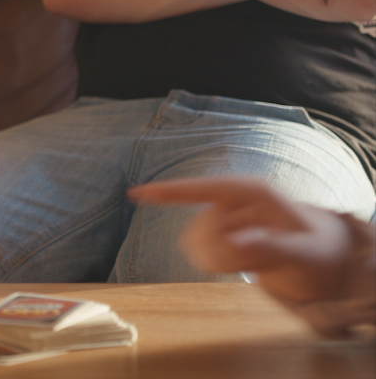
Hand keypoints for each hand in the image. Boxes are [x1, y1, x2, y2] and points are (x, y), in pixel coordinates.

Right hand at [128, 178, 353, 304]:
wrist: (319, 259)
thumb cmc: (318, 252)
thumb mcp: (307, 255)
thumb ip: (274, 248)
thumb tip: (237, 241)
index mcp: (253, 193)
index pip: (205, 189)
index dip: (170, 191)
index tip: (136, 193)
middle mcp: (231, 200)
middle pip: (200, 229)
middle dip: (221, 254)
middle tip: (257, 264)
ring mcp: (220, 216)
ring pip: (193, 243)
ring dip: (216, 261)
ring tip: (252, 263)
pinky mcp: (213, 232)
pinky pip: (195, 252)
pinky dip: (212, 264)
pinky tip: (238, 262)